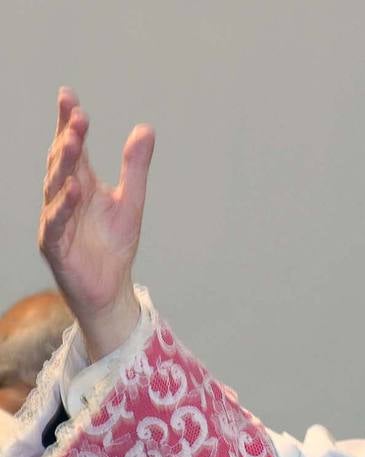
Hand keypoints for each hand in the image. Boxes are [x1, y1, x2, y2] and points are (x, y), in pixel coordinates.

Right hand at [39, 88, 154, 360]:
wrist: (110, 288)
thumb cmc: (115, 244)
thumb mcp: (132, 201)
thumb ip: (135, 167)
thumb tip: (145, 128)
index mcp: (81, 183)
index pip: (72, 147)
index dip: (68, 122)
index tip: (68, 96)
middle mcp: (63, 197)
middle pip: (62, 162)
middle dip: (66, 137)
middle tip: (76, 116)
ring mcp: (56, 220)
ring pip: (54, 187)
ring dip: (63, 165)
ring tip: (72, 141)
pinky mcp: (55, 245)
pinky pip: (56, 223)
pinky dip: (63, 207)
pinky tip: (73, 190)